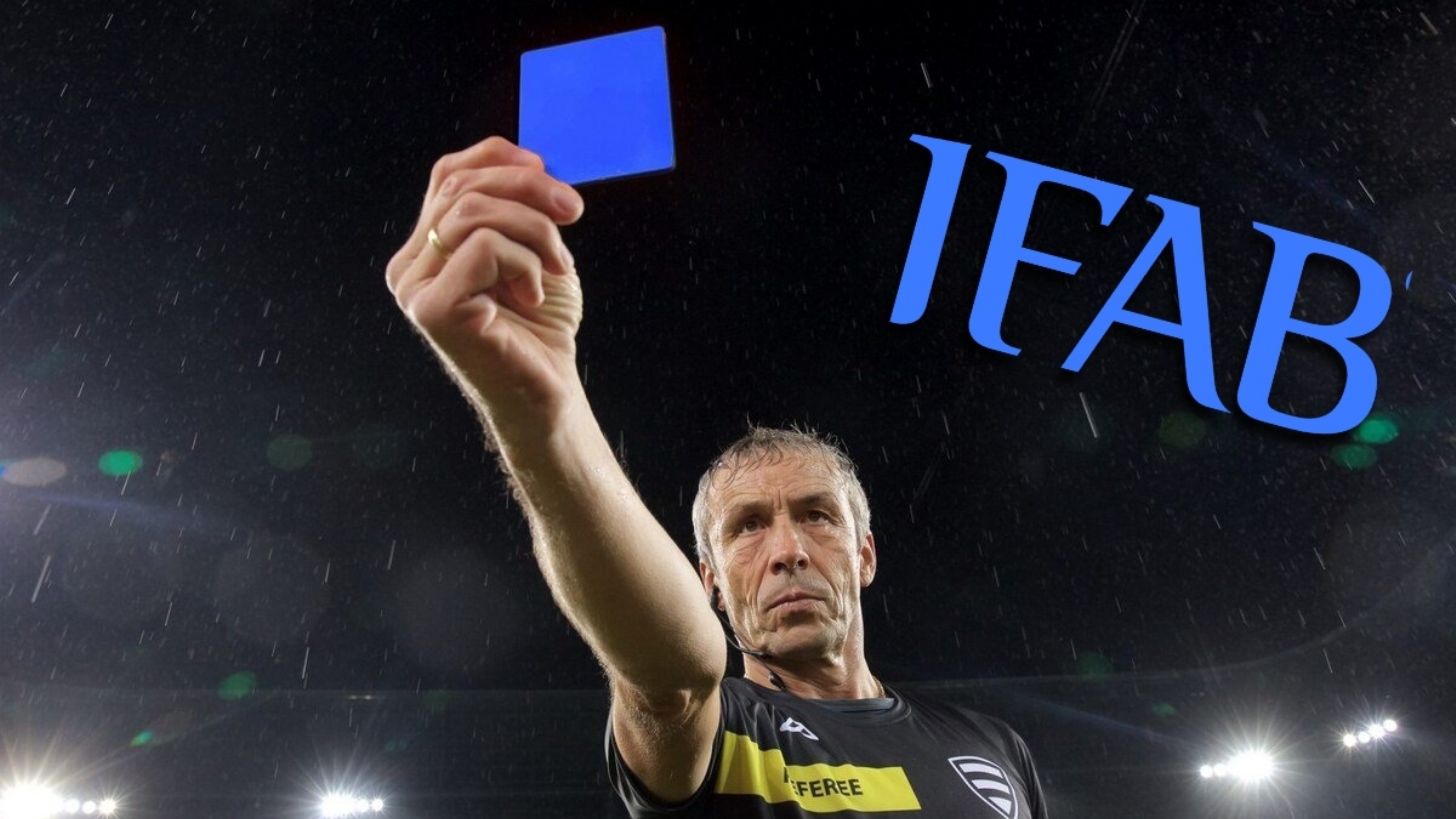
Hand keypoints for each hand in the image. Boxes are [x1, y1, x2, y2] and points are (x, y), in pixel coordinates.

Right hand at [386, 136, 585, 429]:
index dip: (495, 156)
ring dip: (535, 230)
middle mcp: (409, 266)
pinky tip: (532, 296)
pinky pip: (482, 247)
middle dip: (529, 189)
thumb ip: (518, 204)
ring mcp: (414, 289)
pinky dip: (524, 263)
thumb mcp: (534, 248)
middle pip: (462, 187)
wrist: (548, 390)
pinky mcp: (431, 309)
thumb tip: (526, 158)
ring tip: (556, 267)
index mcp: (426, 248)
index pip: (447, 175)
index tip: (545, 167)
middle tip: (573, 212)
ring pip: (473, 212)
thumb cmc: (541, 326)